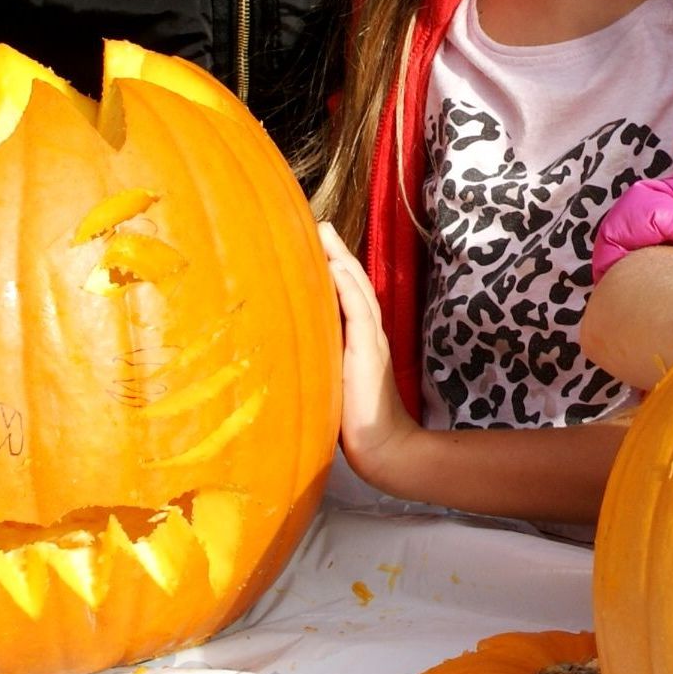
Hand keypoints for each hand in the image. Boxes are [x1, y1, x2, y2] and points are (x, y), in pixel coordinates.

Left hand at [320, 221, 411, 484]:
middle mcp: (369, 334)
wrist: (383, 447)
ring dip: (342, 260)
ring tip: (325, 235)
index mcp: (361, 341)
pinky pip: (359, 312)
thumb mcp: (333, 384)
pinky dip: (348, 287)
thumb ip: (320, 364)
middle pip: (355, 284)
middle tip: (320, 226)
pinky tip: (336, 267)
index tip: (317, 245)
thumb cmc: (356, 423)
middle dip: (338, 254)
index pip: (349, 297)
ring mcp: (371, 341)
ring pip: (359, 291)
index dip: (335, 270)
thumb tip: (288, 353)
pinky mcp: (369, 352)